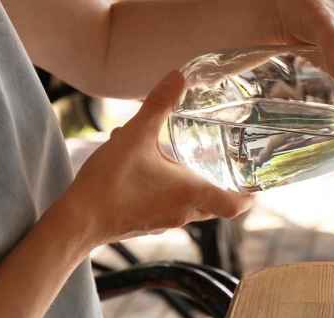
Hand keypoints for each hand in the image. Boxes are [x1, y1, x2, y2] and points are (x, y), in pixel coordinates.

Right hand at [59, 71, 251, 247]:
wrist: (77, 221)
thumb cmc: (110, 183)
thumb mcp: (135, 137)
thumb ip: (158, 106)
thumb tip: (178, 77)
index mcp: (191, 194)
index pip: (235, 206)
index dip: (249, 197)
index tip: (256, 186)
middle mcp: (184, 213)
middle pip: (217, 206)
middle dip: (224, 187)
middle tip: (228, 167)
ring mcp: (166, 222)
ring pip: (193, 207)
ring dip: (195, 187)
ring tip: (186, 162)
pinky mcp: (148, 224)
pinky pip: (171, 208)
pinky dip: (173, 192)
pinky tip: (153, 171)